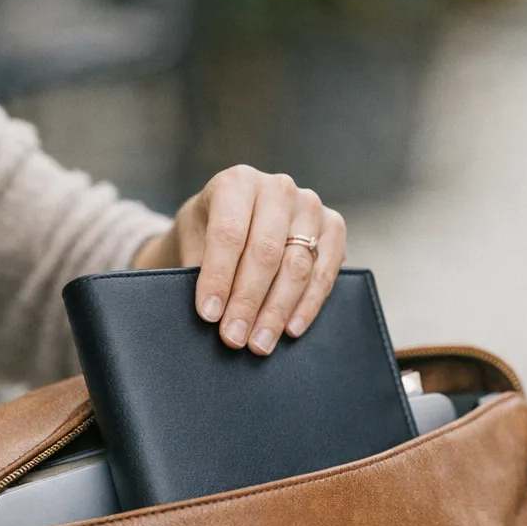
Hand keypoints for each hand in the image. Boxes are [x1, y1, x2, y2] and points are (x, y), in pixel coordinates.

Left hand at [133, 166, 345, 354]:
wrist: (236, 216)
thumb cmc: (209, 231)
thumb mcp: (194, 242)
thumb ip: (202, 271)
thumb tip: (214, 314)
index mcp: (236, 182)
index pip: (228, 234)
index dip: (218, 278)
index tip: (209, 315)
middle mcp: (277, 187)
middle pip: (265, 252)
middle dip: (248, 302)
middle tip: (234, 338)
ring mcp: (309, 206)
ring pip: (297, 265)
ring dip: (277, 311)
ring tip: (259, 343)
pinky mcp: (332, 227)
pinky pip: (324, 271)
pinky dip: (308, 304)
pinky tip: (291, 329)